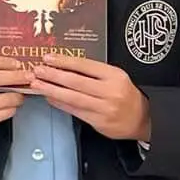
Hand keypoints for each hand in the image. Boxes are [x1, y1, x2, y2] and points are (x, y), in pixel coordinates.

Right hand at [0, 56, 28, 135]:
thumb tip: (12, 67)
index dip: (6, 62)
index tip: (17, 64)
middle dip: (18, 77)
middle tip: (29, 76)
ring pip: (5, 99)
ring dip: (18, 96)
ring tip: (20, 94)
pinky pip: (3, 114)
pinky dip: (11, 108)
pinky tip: (10, 106)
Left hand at [30, 53, 150, 139]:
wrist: (142, 119)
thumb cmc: (126, 95)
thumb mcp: (115, 77)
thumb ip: (93, 72)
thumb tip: (64, 66)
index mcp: (114, 76)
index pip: (85, 65)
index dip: (65, 61)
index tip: (48, 57)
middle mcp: (110, 91)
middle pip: (76, 82)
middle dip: (53, 75)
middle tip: (37, 70)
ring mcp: (104, 108)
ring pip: (73, 98)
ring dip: (52, 90)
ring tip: (37, 84)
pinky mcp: (98, 122)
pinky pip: (75, 111)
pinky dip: (60, 104)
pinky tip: (49, 98)